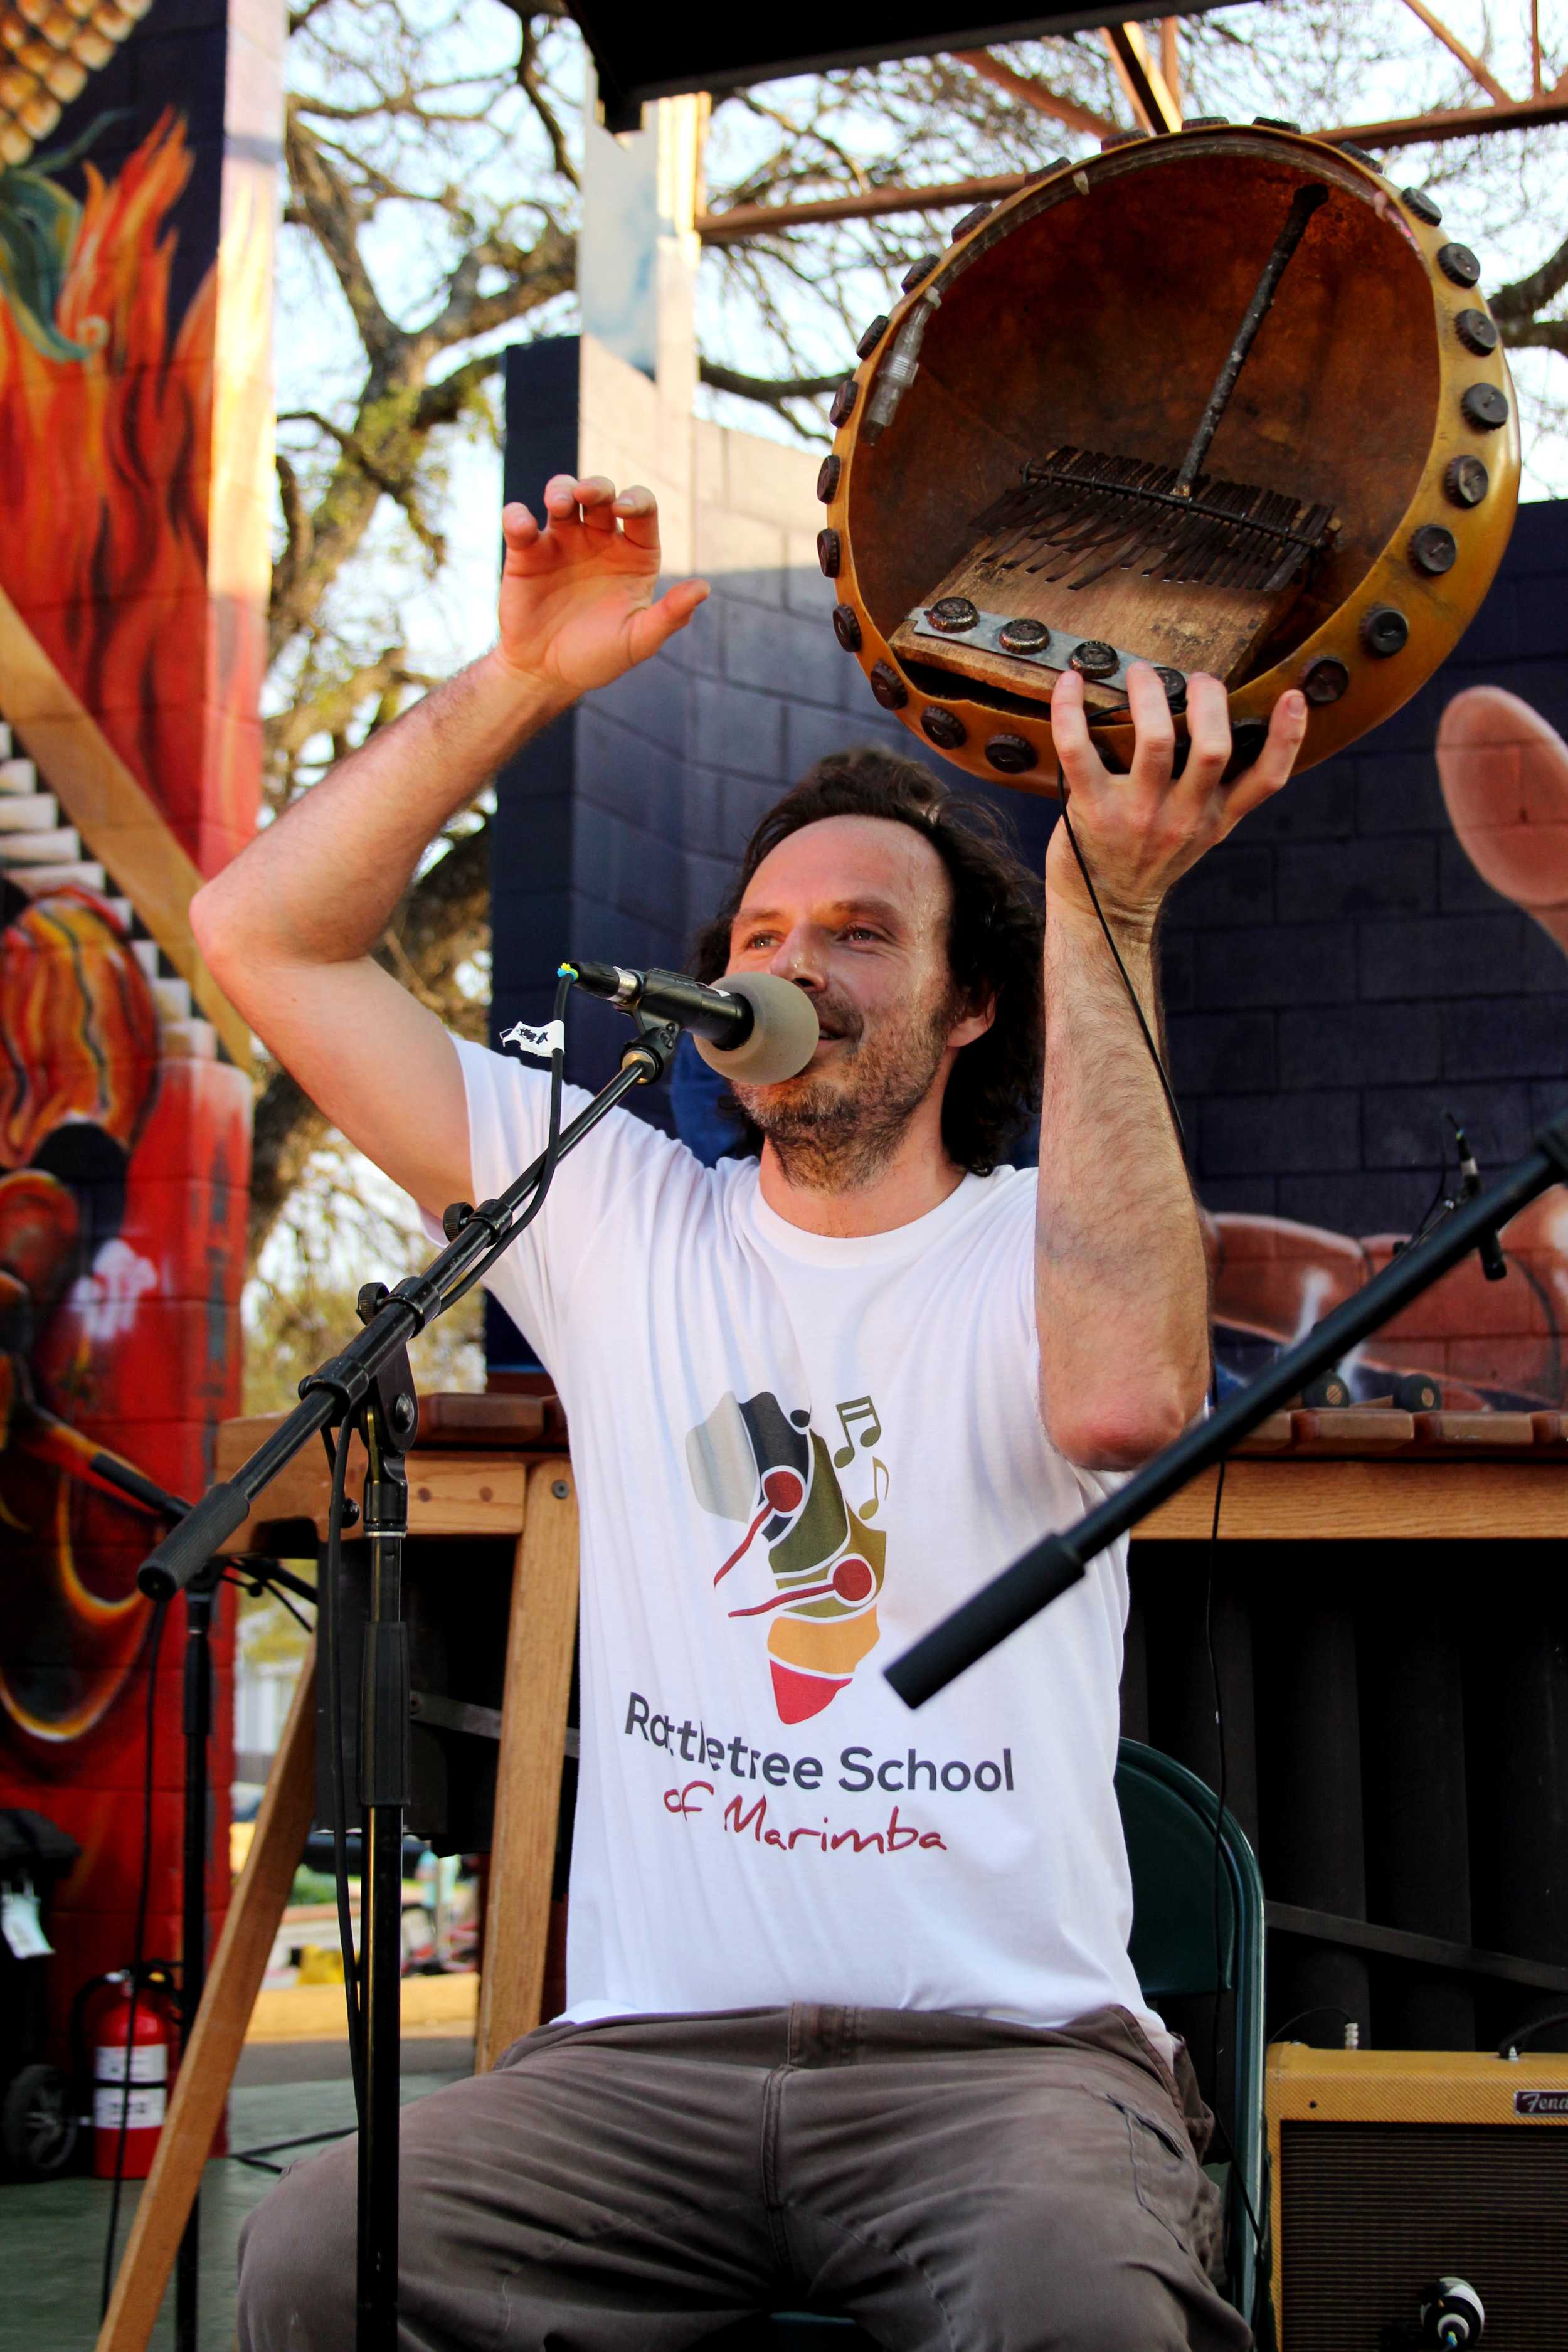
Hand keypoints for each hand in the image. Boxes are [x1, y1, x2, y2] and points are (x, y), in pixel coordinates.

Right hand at [493, 477, 708, 698]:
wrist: (546, 675)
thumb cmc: (598, 657)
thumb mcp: (638, 641)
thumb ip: (670, 615)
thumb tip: (704, 588)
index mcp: (633, 555)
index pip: (642, 510)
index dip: (636, 500)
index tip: (624, 510)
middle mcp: (599, 541)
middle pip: (602, 494)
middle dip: (596, 486)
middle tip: (588, 496)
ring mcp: (562, 542)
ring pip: (563, 494)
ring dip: (561, 489)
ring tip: (560, 505)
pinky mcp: (526, 552)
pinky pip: (519, 521)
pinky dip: (517, 517)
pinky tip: (522, 527)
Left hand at [1045, 663, 1306, 931]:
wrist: (1102, 908)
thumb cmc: (1148, 860)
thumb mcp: (1197, 834)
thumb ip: (1214, 792)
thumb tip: (1220, 725)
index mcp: (1216, 818)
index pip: (1267, 780)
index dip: (1288, 737)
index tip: (1294, 696)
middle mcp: (1184, 816)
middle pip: (1213, 747)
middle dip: (1208, 698)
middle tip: (1197, 678)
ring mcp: (1139, 813)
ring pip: (1155, 740)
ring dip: (1148, 693)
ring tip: (1142, 672)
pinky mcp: (1092, 809)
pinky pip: (1078, 748)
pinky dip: (1071, 709)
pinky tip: (1071, 682)